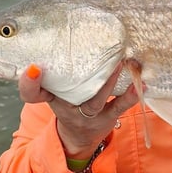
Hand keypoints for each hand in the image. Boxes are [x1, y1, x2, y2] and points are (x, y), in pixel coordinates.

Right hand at [19, 63, 138, 158]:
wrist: (75, 138)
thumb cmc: (66, 104)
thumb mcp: (53, 91)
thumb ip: (55, 72)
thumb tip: (70, 35)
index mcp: (50, 97)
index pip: (32, 93)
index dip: (29, 83)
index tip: (33, 68)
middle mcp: (66, 107)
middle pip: (69, 95)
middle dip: (84, 75)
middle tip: (98, 53)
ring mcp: (87, 116)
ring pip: (96, 101)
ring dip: (110, 82)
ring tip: (122, 63)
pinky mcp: (106, 119)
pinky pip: (119, 107)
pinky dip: (132, 96)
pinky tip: (142, 84)